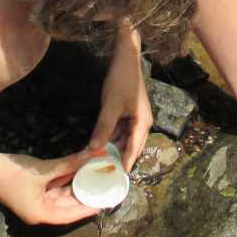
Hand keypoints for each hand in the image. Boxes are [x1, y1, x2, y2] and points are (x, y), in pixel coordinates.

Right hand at [0, 152, 99, 225]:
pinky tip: (79, 171)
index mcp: (42, 214)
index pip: (70, 216)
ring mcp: (36, 201)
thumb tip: (91, 155)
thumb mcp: (44, 170)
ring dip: (76, 186)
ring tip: (94, 179)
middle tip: (103, 189)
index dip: (87, 209)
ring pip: (62, 196)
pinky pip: (54, 188)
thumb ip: (69, 164)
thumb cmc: (14, 173)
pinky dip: (65, 180)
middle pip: (67, 207)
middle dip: (84, 196)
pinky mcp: (34, 191)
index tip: (103, 203)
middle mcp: (41, 211)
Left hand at [89, 27, 151, 170]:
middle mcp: (142, 122)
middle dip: (118, 158)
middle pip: (130, 146)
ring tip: (99, 161)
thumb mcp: (110, 105)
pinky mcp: (128, 111)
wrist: (125, 57)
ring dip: (113, 147)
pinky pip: (120, 129)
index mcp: (143, 123)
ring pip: (124, 138)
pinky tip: (100, 143)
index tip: (117, 180)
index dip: (125, 164)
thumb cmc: (121, 80)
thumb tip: (93, 150)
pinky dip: (111, 136)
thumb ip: (103, 128)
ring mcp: (135, 117)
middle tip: (104, 173)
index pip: (134, 150)